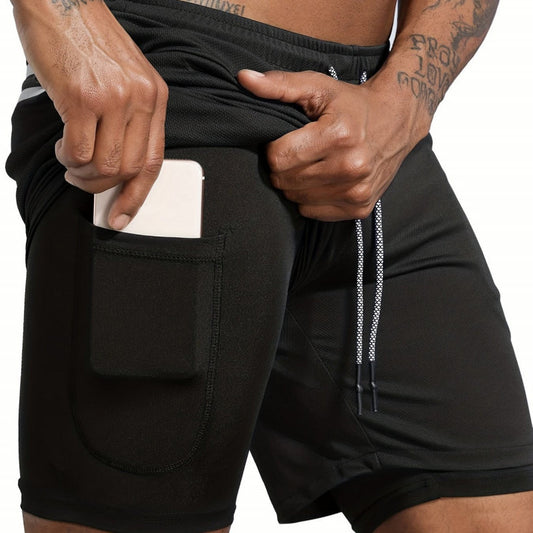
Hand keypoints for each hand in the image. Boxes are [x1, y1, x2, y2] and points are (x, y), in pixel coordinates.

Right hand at [12, 0, 168, 229]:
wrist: (61, 0)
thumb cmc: (88, 40)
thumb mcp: (126, 76)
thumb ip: (130, 116)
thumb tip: (117, 163)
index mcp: (155, 97)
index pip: (154, 161)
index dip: (138, 195)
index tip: (123, 215)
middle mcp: (140, 99)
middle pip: (129, 169)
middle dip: (103, 187)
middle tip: (84, 181)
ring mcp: (113, 98)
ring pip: (105, 166)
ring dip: (83, 175)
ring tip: (71, 162)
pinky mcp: (82, 96)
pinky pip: (79, 151)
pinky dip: (68, 159)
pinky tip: (63, 146)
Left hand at [238, 69, 426, 220]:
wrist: (398, 120)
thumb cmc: (352, 104)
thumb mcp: (318, 87)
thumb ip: (280, 85)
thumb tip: (243, 78)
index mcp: (339, 135)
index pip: (279, 157)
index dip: (274, 148)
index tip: (287, 138)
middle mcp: (351, 167)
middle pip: (285, 180)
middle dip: (283, 166)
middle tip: (298, 151)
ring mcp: (358, 191)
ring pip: (296, 198)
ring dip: (296, 183)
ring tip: (312, 164)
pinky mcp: (360, 208)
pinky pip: (312, 212)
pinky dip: (310, 198)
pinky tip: (323, 179)